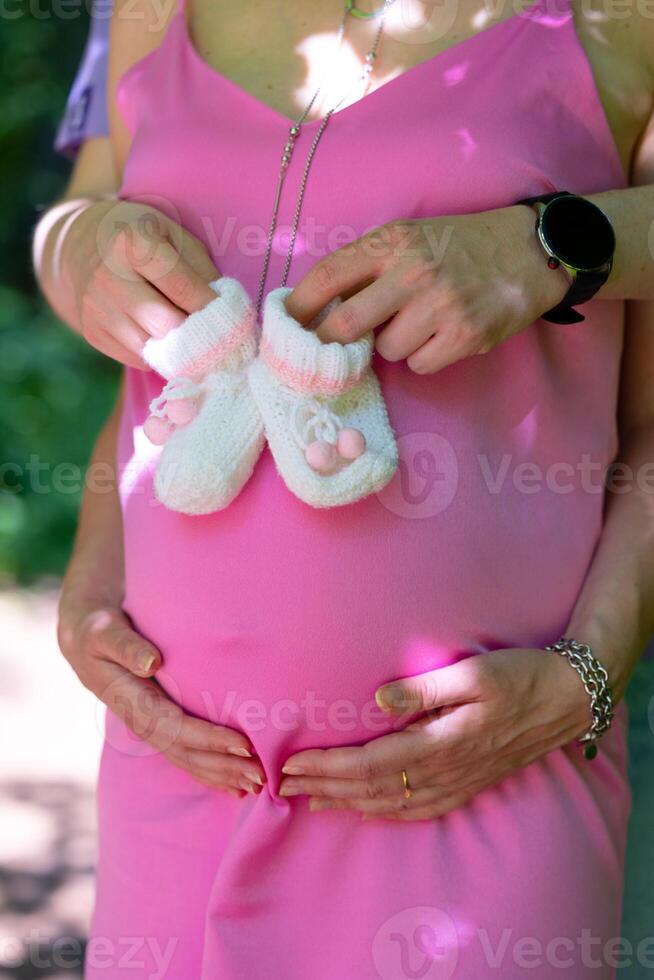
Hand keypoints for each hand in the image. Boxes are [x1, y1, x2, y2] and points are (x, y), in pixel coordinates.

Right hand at [57, 594, 264, 796]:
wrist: (85, 641)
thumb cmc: (98, 632)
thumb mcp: (104, 632)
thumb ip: (125, 646)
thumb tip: (151, 663)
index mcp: (131, 701)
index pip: (174, 726)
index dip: (208, 738)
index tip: (243, 744)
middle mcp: (141, 722)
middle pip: (185, 752)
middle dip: (223, 766)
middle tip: (262, 775)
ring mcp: (149, 728)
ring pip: (187, 759)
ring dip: (221, 775)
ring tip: (257, 784)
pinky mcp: (159, 727)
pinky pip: (184, 755)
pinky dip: (210, 772)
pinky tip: (235, 786)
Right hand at [61, 198, 219, 367]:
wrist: (80, 246)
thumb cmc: (139, 237)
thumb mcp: (172, 234)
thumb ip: (201, 269)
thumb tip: (225, 310)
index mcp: (133, 244)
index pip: (184, 289)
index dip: (214, 308)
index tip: (235, 320)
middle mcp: (109, 279)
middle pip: (169, 326)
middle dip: (200, 335)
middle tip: (224, 340)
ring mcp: (97, 310)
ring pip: (155, 350)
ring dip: (182, 351)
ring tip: (199, 342)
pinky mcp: (93, 333)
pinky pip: (140, 358)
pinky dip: (160, 355)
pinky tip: (166, 338)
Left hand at [278, 648, 590, 819]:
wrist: (566, 700)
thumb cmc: (519, 678)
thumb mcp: (472, 673)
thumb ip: (423, 690)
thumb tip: (378, 702)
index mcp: (439, 743)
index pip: (368, 763)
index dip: (327, 767)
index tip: (293, 765)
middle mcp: (444, 771)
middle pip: (371, 788)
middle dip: (324, 787)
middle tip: (284, 785)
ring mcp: (457, 782)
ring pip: (391, 803)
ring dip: (347, 802)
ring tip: (313, 801)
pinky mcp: (468, 783)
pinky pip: (419, 809)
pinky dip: (386, 813)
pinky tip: (369, 810)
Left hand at [286, 206, 569, 373]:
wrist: (530, 251)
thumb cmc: (460, 246)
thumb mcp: (410, 236)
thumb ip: (369, 265)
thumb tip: (321, 308)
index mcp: (392, 241)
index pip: (328, 276)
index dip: (299, 306)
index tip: (284, 327)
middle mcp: (412, 271)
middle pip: (346, 324)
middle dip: (333, 343)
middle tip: (333, 349)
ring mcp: (440, 305)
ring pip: (386, 350)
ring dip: (394, 345)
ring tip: (419, 324)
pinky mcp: (464, 335)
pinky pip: (419, 364)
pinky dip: (424, 357)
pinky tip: (442, 336)